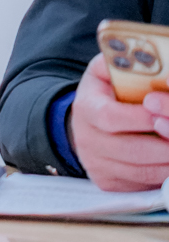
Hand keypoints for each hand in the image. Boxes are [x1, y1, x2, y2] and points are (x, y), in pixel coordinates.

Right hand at [70, 53, 168, 190]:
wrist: (82, 126)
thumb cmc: (103, 95)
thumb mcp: (104, 72)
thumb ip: (121, 62)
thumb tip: (145, 58)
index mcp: (85, 109)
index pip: (111, 118)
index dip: (141, 118)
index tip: (161, 112)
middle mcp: (88, 141)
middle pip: (133, 150)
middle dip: (166, 144)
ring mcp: (97, 165)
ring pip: (143, 171)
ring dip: (168, 161)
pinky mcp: (108, 183)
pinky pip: (143, 184)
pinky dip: (162, 174)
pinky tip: (168, 158)